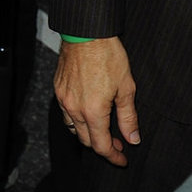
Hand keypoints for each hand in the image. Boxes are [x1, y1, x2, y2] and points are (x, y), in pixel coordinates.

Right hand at [55, 36, 139, 164]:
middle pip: (86, 140)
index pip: (101, 146)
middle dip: (102, 146)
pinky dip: (77, 118)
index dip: (113, 156)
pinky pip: (65, 112)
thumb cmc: (108, 56)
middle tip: (117, 142)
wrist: (86, 33)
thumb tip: (133, 139)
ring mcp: (63, 98)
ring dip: (88, 133)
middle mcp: (74, 108)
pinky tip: (89, 111)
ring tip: (103, 128)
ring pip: (73, 128)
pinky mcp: (58, 89)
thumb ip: (128, 117)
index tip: (122, 159)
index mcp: (93, 111)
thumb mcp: (126, 88)